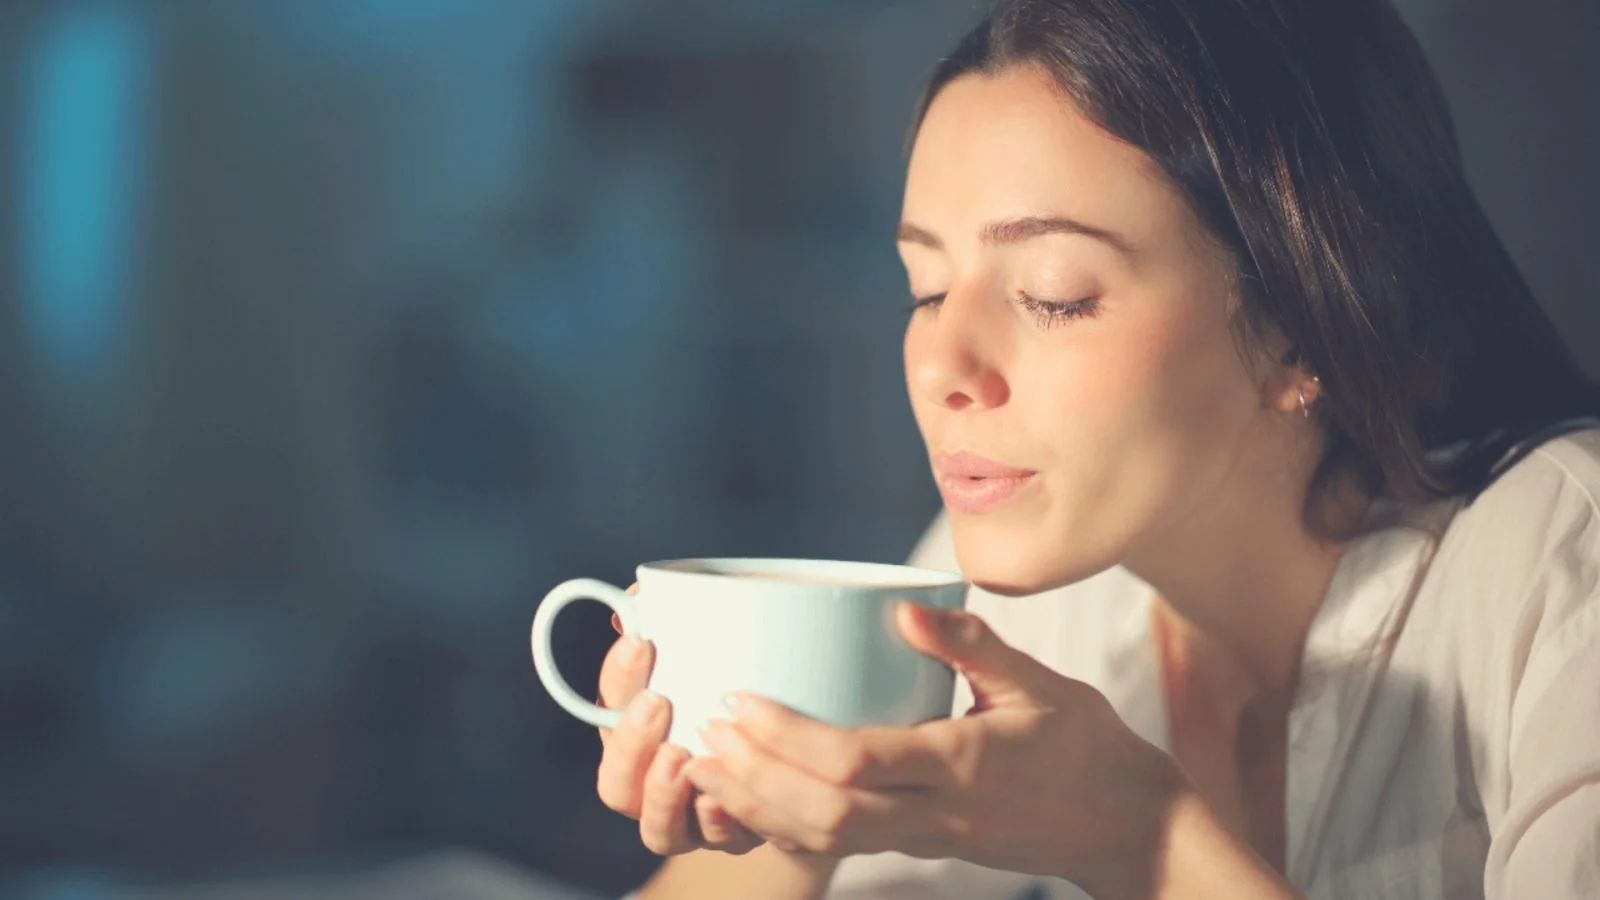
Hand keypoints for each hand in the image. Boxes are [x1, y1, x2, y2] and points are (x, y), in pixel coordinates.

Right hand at [594, 584, 764, 856]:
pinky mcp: (736, 834)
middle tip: (658, 702)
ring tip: (682, 758)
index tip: (642, 642)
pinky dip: (714, 823)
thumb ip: (689, 607)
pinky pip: (713, 844)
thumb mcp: (735, 627)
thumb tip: (642, 593)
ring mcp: (694, 813)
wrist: (824, 735)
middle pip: (616, 782)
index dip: (617, 677)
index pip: (608, 704)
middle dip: (628, 743)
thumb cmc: (765, 665)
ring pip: (654, 827)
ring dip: (660, 795)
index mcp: (644, 724)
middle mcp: (659, 775)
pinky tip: (724, 800)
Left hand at [682, 603, 1190, 897]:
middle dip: (753, 777)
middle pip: (824, 814)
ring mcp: (925, 839)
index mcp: (962, 764)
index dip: (789, 739)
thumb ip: (974, 647)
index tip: (741, 702)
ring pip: (825, 839)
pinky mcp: (919, 847)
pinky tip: (747, 796)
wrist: (1123, 825)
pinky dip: (784, 825)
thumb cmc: (1085, 746)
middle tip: (701, 733)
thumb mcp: (1041, 683)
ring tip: (702, 765)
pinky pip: (840, 846)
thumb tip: (911, 608)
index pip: (859, 764)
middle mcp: (936, 812)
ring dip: (756, 806)